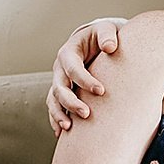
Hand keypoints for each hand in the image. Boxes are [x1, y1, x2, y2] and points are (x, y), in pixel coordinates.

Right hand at [48, 18, 125, 135]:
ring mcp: (59, 81)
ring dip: (59, 114)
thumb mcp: (107, 29)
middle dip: (71, 101)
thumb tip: (110, 47)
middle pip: (59, 87)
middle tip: (87, 113)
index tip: (101, 90)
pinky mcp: (63, 92)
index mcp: (69, 52)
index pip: (72, 68)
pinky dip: (56, 119)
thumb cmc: (104, 36)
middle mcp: (60, 68)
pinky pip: (55, 107)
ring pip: (53, 100)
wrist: (98, 41)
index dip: (84, 80)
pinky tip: (61, 133)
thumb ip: (108, 35)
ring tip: (69, 127)